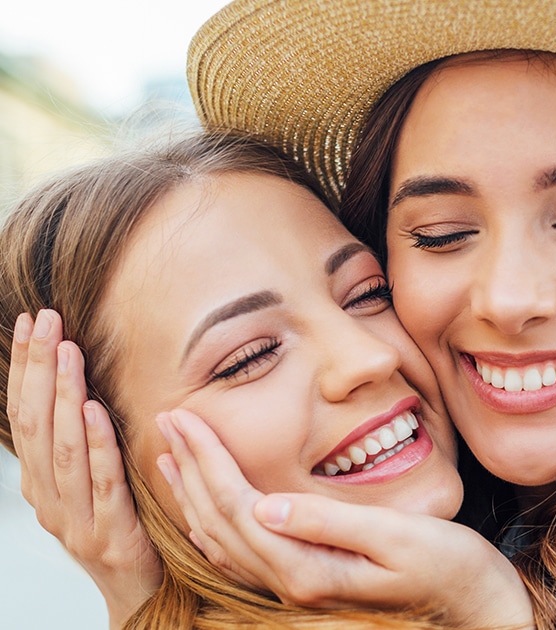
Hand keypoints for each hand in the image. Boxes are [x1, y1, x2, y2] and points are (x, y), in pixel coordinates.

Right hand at [6, 310, 162, 627]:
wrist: (141, 591)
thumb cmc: (122, 528)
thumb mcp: (91, 481)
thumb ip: (82, 441)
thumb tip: (80, 382)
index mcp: (39, 483)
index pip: (24, 415)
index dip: (24, 368)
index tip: (29, 324)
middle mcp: (48, 498)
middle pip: (35, 424)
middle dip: (38, 368)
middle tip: (45, 321)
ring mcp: (75, 518)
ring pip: (62, 449)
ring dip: (64, 396)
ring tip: (68, 351)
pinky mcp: (110, 533)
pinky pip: (102, 481)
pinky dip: (97, 444)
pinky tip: (96, 410)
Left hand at [159, 408, 533, 627]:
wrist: (478, 605)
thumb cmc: (450, 565)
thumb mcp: (397, 536)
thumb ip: (330, 523)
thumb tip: (266, 505)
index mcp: (309, 567)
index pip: (238, 504)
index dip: (207, 458)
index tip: (185, 417)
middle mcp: (295, 582)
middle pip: (220, 521)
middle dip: (190, 468)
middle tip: (167, 419)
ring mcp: (301, 587)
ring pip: (224, 540)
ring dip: (194, 496)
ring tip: (172, 458)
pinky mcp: (314, 581)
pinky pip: (245, 557)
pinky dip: (216, 529)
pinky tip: (206, 515)